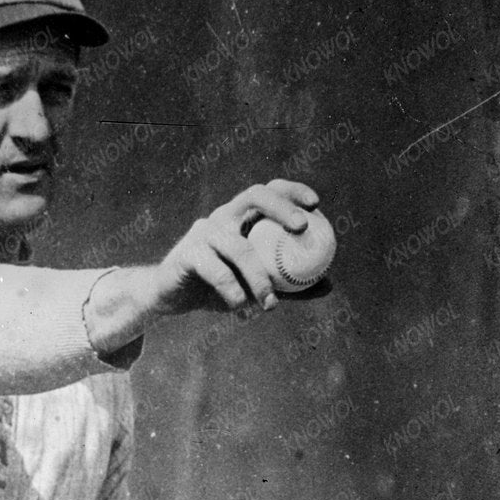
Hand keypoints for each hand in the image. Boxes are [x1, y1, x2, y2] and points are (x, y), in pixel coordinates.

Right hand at [146, 178, 322, 316]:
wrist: (171, 298)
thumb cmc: (216, 288)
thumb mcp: (254, 286)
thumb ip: (288, 285)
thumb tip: (328, 286)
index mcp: (241, 218)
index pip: (268, 191)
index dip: (292, 191)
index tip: (316, 205)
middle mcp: (223, 217)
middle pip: (254, 196)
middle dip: (281, 206)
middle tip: (301, 227)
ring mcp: (203, 233)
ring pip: (239, 248)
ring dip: (258, 277)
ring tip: (269, 303)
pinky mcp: (187, 253)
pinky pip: (217, 271)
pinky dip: (232, 290)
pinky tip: (240, 307)